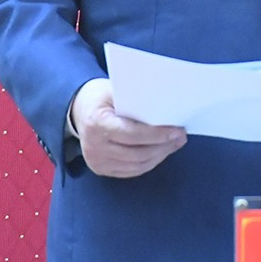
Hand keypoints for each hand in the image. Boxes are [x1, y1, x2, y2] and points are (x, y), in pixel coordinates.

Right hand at [68, 78, 186, 178]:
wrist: (79, 110)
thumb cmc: (102, 97)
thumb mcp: (114, 91)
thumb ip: (136, 101)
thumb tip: (167, 109)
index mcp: (97, 123)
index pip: (132, 134)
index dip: (157, 134)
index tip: (177, 131)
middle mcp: (94, 145)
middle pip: (137, 153)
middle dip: (163, 146)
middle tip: (181, 137)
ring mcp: (96, 161)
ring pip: (137, 165)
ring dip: (159, 156)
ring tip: (174, 144)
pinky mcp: (101, 169)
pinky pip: (131, 171)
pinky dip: (149, 163)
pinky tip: (160, 152)